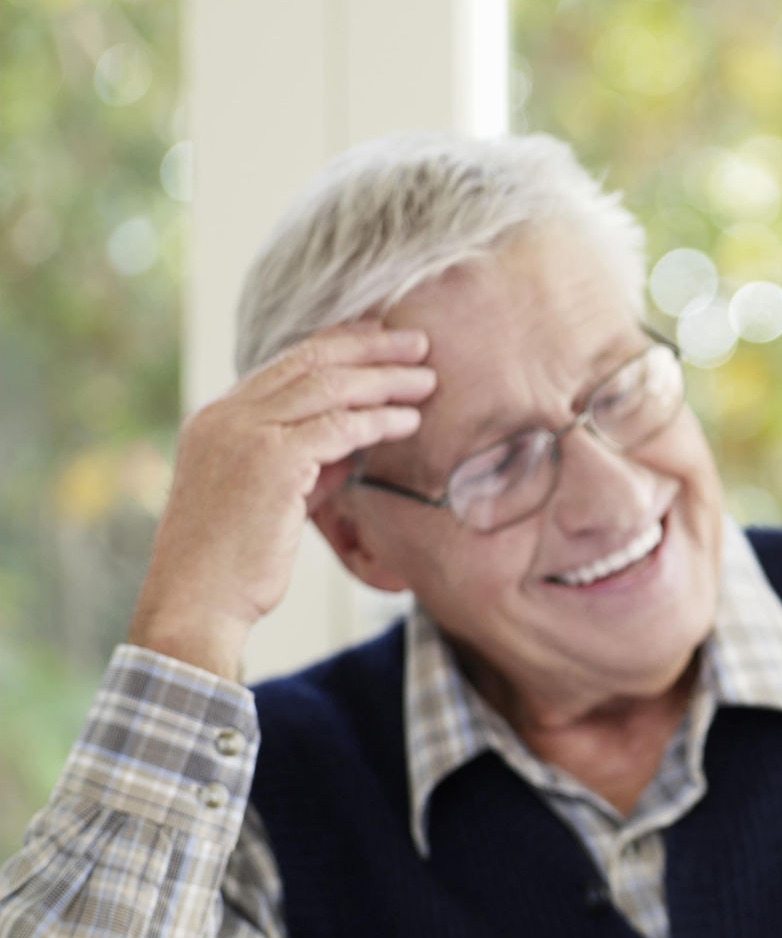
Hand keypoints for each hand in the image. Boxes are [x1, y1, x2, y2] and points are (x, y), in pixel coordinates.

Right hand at [128, 320, 436, 678]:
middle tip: (418, 342)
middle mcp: (225, 416)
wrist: (198, 601)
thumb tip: (354, 444)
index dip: (339, 345)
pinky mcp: (271, 460)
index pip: (286, 363)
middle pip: (310, 362)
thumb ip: (307, 464)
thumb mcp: (272, 497)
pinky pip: (339, 427)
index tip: (380, 337)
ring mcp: (245, 434)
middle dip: (370, 348)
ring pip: (328, 387)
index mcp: (217, 418)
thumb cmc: (235, 562)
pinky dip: (379, 420)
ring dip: (384, 380)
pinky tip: (411, 421)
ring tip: (427, 379)